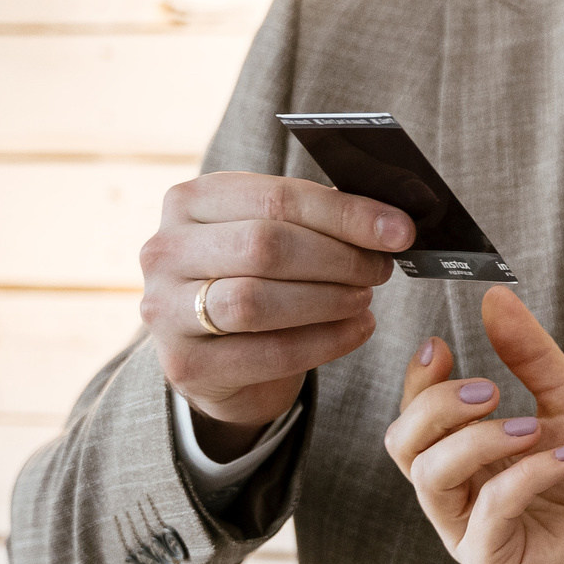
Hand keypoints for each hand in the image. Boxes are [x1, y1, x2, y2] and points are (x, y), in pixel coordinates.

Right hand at [139, 172, 411, 445]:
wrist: (220, 359)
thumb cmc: (259, 281)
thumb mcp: (277, 237)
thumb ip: (319, 221)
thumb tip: (391, 222)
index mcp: (190, 201)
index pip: (276, 198)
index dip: (345, 214)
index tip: (399, 230)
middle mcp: (164, 250)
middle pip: (265, 246)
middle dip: (339, 259)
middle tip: (380, 269)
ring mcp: (164, 310)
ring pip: (257, 300)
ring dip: (329, 300)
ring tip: (364, 298)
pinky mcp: (184, 365)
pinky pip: (268, 352)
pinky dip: (325, 341)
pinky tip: (357, 329)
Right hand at [386, 285, 563, 563]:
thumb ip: (530, 356)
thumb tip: (495, 298)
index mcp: (466, 457)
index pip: (412, 419)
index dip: (418, 381)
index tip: (443, 346)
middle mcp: (458, 495)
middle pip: (403, 445)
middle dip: (437, 406)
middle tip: (491, 390)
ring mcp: (470, 532)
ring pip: (431, 478)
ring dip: (479, 439)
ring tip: (533, 426)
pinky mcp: (495, 563)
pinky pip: (487, 514)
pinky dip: (527, 476)